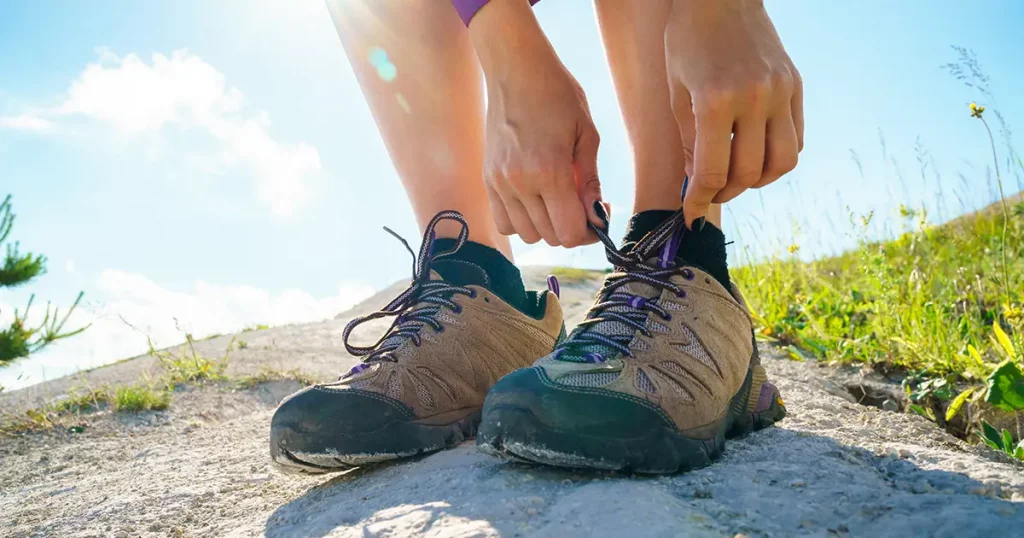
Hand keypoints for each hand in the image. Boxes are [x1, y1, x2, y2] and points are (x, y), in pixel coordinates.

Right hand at [470, 0, 604, 246]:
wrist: (515, 69)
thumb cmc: (556, 94)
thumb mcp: (587, 134)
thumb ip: (590, 181)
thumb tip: (597, 216)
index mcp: (549, 171)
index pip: (568, 232)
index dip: (588, 233)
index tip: (597, 217)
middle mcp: (520, 183)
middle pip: (549, 236)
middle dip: (571, 229)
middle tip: (583, 207)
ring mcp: (499, 183)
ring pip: (526, 234)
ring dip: (546, 227)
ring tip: (558, 202)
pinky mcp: (488, 179)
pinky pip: (504, 221)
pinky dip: (522, 221)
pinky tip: (535, 201)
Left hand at [665, 0, 802, 226]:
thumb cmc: (687, 40)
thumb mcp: (676, 90)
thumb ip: (689, 139)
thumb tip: (697, 182)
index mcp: (716, 100)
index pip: (712, 171)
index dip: (699, 200)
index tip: (691, 215)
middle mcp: (754, 98)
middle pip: (749, 173)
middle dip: (726, 192)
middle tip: (709, 193)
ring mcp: (781, 92)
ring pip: (783, 163)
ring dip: (758, 181)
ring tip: (736, 177)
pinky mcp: (796, 86)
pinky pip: (796, 139)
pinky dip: (777, 157)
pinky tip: (756, 153)